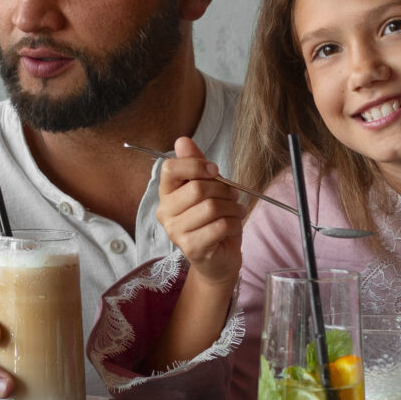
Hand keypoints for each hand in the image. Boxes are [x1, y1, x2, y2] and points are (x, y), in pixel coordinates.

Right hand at [154, 136, 248, 287]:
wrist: (218, 259)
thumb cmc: (212, 220)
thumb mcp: (207, 188)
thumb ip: (195, 164)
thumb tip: (182, 140)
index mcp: (166, 193)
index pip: (170, 169)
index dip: (195, 165)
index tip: (214, 171)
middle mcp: (165, 212)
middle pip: (197, 188)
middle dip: (223, 190)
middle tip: (232, 195)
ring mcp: (176, 232)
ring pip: (211, 207)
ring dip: (232, 208)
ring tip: (235, 211)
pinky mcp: (191, 248)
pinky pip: (220, 226)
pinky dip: (234, 223)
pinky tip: (234, 225)